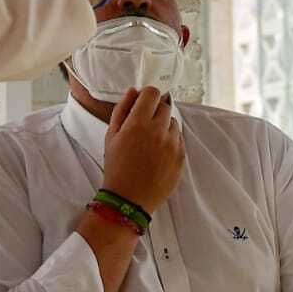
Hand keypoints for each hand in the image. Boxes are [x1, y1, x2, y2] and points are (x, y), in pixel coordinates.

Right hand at [101, 87, 184, 214]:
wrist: (128, 200)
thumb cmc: (117, 168)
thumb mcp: (111, 136)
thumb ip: (122, 110)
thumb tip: (133, 91)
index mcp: (138, 123)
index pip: (152, 93)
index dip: (147, 96)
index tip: (144, 103)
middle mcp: (159, 131)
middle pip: (165, 106)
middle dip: (155, 111)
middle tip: (145, 125)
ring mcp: (173, 145)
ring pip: (173, 123)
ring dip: (164, 127)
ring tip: (151, 143)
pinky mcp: (181, 157)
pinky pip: (179, 140)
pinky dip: (171, 142)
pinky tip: (158, 154)